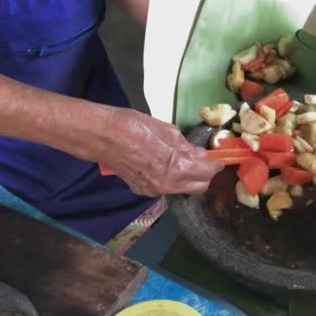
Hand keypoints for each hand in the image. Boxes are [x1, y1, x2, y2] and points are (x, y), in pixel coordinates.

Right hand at [96, 108, 223, 196]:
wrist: (98, 135)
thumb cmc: (131, 125)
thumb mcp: (165, 130)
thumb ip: (186, 146)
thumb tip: (200, 154)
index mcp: (175, 168)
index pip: (206, 172)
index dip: (215, 165)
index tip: (218, 158)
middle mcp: (166, 185)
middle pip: (198, 187)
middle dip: (205, 174)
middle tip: (204, 160)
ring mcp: (153, 190)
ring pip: (182, 189)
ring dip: (189, 178)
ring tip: (184, 160)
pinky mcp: (141, 190)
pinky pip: (166, 187)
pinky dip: (173, 178)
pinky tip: (165, 164)